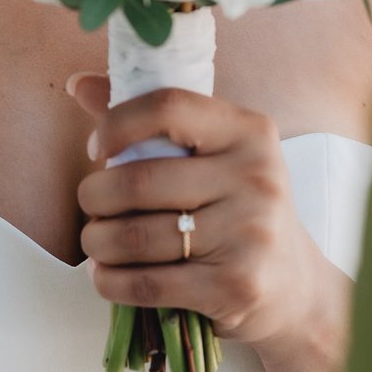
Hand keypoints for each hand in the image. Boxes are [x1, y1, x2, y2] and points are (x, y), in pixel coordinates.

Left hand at [66, 71, 333, 359]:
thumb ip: (150, 120)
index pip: (168, 107)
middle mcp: (256, 177)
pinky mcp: (236, 287)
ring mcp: (249, 234)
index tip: (96, 147)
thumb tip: (79, 85)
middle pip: (139, 181)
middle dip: (94, 196)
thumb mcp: (212, 154)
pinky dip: (110, 281)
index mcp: (249, 131)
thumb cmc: (237, 206)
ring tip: (97, 240)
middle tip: (91, 204)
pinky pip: (146, 285)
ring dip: (97, 241)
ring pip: (135, 237)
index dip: (117, 123)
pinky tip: (107, 274)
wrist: (293, 285)